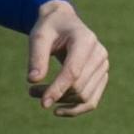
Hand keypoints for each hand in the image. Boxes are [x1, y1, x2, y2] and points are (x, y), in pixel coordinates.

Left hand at [26, 0, 108, 117]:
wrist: (64, 22)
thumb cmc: (50, 28)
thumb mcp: (38, 36)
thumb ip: (36, 57)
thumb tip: (33, 80)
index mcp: (85, 40)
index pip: (74, 72)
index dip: (58, 89)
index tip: (42, 103)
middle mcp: (99, 53)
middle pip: (78, 87)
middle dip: (54, 94)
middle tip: (31, 90)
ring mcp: (103, 66)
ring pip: (84, 97)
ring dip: (61, 102)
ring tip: (38, 94)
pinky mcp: (101, 76)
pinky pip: (91, 101)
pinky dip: (75, 109)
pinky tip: (57, 110)